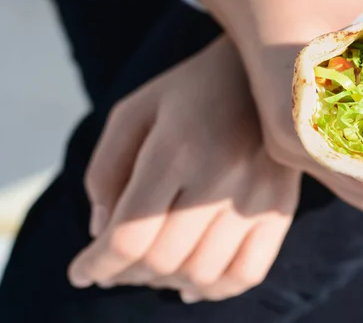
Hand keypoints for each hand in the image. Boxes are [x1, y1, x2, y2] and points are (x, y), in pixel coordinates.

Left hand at [68, 38, 299, 302]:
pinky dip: (214, 290)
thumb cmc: (189, 90)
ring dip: (164, 282)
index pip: (129, 235)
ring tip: (148, 269)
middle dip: (125, 274)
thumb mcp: (133, 112)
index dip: (97, 265)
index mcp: (175, 148)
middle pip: (163, 259)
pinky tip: (191, 285)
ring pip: (202, 273)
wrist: (263, 72)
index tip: (81, 273)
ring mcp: (257, 195)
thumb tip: (100, 233)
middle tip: (112, 267)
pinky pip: (247, 272)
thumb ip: (105, 171)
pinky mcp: (281, 206)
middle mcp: (220, 175)